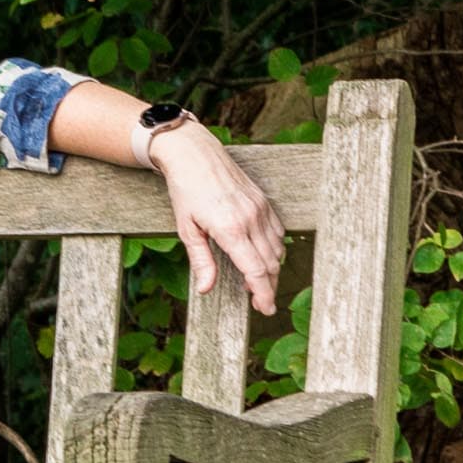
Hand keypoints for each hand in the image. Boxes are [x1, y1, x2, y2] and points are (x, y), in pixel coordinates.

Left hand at [151, 125, 286, 314]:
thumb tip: (206, 289)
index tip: (264, 308)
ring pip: (276, 249)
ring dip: (271, 269)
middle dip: (268, 287)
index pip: (255, 270)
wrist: (195, 154)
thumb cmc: (186, 191)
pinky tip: (262, 257)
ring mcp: (260, 209)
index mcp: (230, 229)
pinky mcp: (263, 201)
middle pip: (269, 264)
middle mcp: (250, 219)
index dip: (262, 293)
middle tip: (261, 305)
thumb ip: (201, 261)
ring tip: (258, 283)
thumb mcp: (187, 229)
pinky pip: (277, 232)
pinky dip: (274, 249)